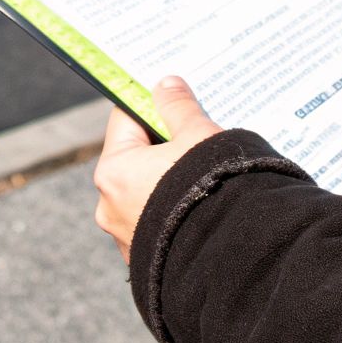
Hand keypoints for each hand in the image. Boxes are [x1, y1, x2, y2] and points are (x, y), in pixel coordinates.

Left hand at [93, 76, 223, 263]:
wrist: (232, 257)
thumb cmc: (210, 189)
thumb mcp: (198, 136)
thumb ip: (178, 107)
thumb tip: (165, 84)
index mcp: (113, 170)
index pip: (125, 120)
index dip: (150, 105)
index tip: (172, 100)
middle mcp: (109, 205)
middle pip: (135, 158)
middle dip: (163, 145)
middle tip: (195, 135)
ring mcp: (125, 236)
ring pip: (145, 192)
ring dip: (168, 180)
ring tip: (203, 172)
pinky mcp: (145, 258)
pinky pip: (157, 222)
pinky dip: (173, 211)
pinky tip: (200, 204)